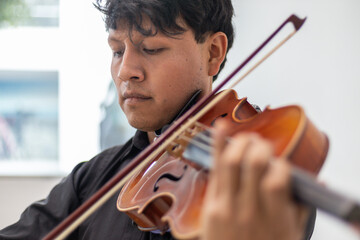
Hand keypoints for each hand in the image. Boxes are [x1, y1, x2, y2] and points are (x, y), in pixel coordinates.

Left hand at [200, 120, 308, 239]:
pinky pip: (214, 171)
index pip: (277, 179)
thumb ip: (301, 209)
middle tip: (263, 146)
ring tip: (247, 139)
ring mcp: (227, 208)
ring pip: (231, 162)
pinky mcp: (211, 206)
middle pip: (254, 163)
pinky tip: (220, 128)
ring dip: (241, 143)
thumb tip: (315, 183)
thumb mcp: (291, 237)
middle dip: (260, 147)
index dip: (281, 164)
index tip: (281, 165)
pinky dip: (216, 146)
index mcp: (274, 220)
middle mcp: (250, 211)